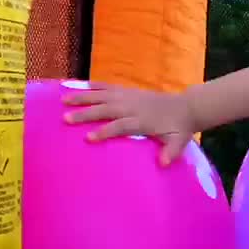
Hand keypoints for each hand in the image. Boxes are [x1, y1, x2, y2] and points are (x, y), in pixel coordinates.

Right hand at [62, 83, 195, 164]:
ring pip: (103, 95)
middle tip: (66, 118)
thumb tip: (164, 163)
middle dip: (86, 113)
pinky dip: (92, 85)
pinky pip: (107, 86)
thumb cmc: (178, 128)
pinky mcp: (127, 91)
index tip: (88, 138)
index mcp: (143, 120)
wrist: (185, 106)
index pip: (121, 126)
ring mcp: (129, 96)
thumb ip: (171, 152)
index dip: (105, 131)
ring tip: (63, 100)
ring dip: (83, 97)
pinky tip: (76, 86)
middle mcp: (133, 106)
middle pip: (107, 109)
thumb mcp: (179, 141)